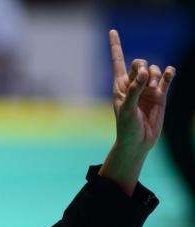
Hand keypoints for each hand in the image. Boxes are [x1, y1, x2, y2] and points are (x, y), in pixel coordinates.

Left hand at [108, 29, 174, 153]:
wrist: (138, 141)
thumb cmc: (126, 126)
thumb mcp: (126, 108)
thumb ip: (135, 89)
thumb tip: (145, 72)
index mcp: (119, 85)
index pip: (118, 61)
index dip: (115, 45)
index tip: (112, 30)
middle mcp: (134, 84)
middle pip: (139, 63)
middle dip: (142, 67)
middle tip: (143, 79)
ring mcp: (148, 88)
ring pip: (154, 69)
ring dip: (155, 75)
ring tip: (154, 88)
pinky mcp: (161, 94)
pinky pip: (167, 77)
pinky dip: (169, 73)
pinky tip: (169, 73)